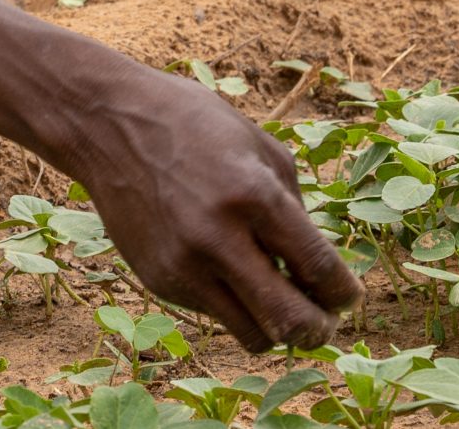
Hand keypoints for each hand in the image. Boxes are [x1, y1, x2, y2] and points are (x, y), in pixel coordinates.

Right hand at [57, 65, 358, 351]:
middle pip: (290, 320)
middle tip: (326, 323)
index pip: (318, 267)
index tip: (349, 296)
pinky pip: (213, 313)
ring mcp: (184, 266)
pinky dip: (233, 302)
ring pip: (252, 335)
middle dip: (320, 330)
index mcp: (253, 195)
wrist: (108, 124)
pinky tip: (229, 272)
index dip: (345, 292)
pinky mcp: (158, 282)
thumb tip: (315, 266)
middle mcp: (219, 238)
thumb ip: (294, 207)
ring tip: (282, 305)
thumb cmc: (193, 123)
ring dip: (277, 328)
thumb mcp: (259, 147)